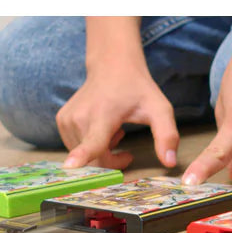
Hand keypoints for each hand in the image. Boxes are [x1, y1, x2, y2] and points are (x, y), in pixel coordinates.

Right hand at [59, 61, 177, 169]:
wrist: (112, 64)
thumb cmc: (137, 89)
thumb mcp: (159, 109)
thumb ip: (167, 135)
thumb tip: (170, 163)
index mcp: (103, 116)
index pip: (92, 142)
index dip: (81, 157)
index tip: (69, 168)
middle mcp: (80, 118)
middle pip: (94, 160)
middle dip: (111, 162)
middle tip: (125, 146)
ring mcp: (67, 119)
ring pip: (85, 156)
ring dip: (102, 152)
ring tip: (114, 131)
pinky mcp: (61, 120)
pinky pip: (76, 147)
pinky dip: (90, 145)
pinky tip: (101, 129)